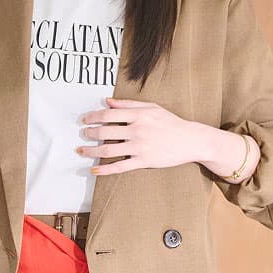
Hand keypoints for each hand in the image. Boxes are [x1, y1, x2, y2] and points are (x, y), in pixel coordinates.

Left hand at [76, 97, 201, 174]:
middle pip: (105, 132)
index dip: (93, 117)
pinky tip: (94, 171)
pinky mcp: (144, 161)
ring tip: (82, 151)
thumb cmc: (171, 122)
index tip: (85, 120)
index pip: (108, 115)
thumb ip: (128, 104)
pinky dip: (105, 170)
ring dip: (91, 151)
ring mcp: (140, 147)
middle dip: (89, 134)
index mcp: (139, 115)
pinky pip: (120, 167)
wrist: (191, 140)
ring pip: (108, 151)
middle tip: (83, 134)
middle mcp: (137, 130)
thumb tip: (107, 101)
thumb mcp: (151, 107)